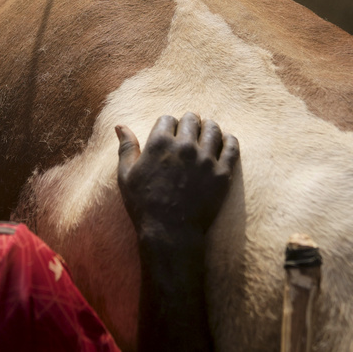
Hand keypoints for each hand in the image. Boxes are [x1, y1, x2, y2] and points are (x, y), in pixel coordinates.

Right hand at [116, 113, 237, 240]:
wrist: (169, 233)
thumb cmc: (144, 205)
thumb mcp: (126, 176)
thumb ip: (126, 147)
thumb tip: (120, 126)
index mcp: (160, 143)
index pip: (168, 119)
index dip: (168, 125)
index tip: (170, 133)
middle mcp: (184, 146)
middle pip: (192, 119)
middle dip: (189, 123)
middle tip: (190, 132)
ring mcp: (206, 159)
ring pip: (213, 129)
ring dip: (209, 128)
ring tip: (207, 134)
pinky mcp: (222, 173)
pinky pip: (232, 146)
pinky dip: (229, 140)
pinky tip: (225, 143)